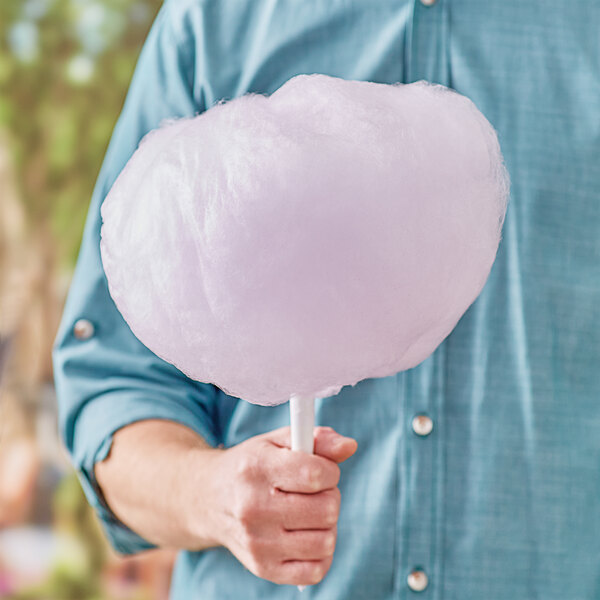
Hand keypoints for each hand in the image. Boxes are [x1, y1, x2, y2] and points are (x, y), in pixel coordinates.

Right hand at [196, 426, 356, 585]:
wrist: (208, 498)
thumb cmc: (251, 465)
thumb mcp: (278, 441)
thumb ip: (317, 439)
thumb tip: (350, 446)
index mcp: (257, 469)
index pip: (315, 474)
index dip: (329, 470)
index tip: (321, 468)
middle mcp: (253, 508)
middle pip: (326, 509)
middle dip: (329, 495)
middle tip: (313, 491)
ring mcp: (257, 543)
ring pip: (326, 541)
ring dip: (326, 524)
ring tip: (309, 512)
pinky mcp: (263, 568)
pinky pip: (315, 571)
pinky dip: (320, 553)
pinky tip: (306, 535)